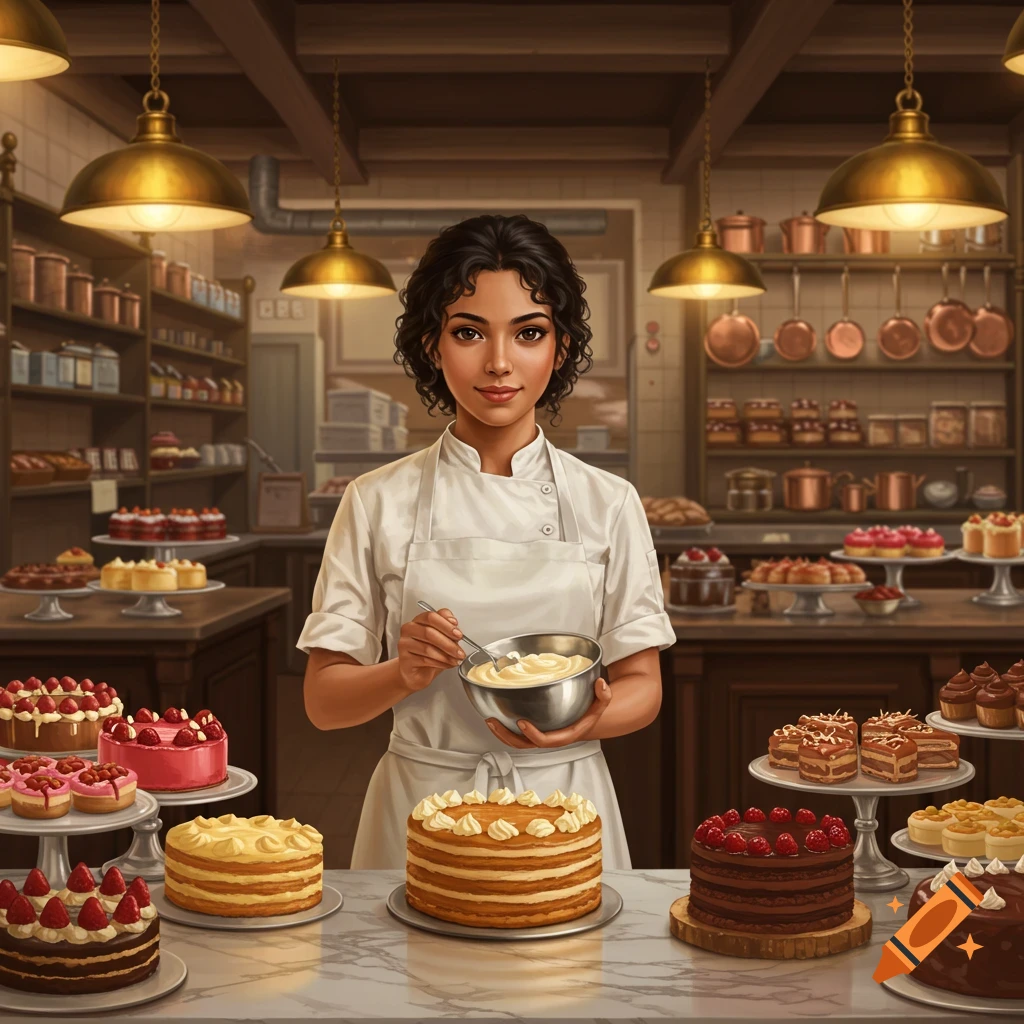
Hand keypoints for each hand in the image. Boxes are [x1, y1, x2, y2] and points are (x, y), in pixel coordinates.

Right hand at [397, 607, 464, 692]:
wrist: (417, 672)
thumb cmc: (430, 652)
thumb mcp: (442, 637)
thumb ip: (447, 626)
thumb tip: (453, 622)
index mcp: (418, 620)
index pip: (431, 617)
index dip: (446, 625)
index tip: (458, 634)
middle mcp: (408, 630)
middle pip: (428, 633)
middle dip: (448, 643)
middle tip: (460, 652)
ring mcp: (404, 644)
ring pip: (427, 648)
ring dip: (446, 656)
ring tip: (455, 660)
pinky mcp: (404, 659)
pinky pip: (424, 660)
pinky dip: (439, 663)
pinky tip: (447, 665)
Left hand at [486, 679, 611, 748]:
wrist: (585, 719)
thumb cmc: (590, 712)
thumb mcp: (601, 703)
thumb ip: (604, 695)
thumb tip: (601, 684)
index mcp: (564, 735)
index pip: (545, 740)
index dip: (532, 734)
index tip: (521, 722)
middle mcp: (549, 738)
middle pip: (524, 745)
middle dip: (507, 736)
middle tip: (494, 721)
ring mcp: (539, 736)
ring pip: (516, 742)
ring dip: (501, 734)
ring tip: (489, 720)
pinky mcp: (532, 731)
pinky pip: (516, 735)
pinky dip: (504, 728)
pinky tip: (495, 717)